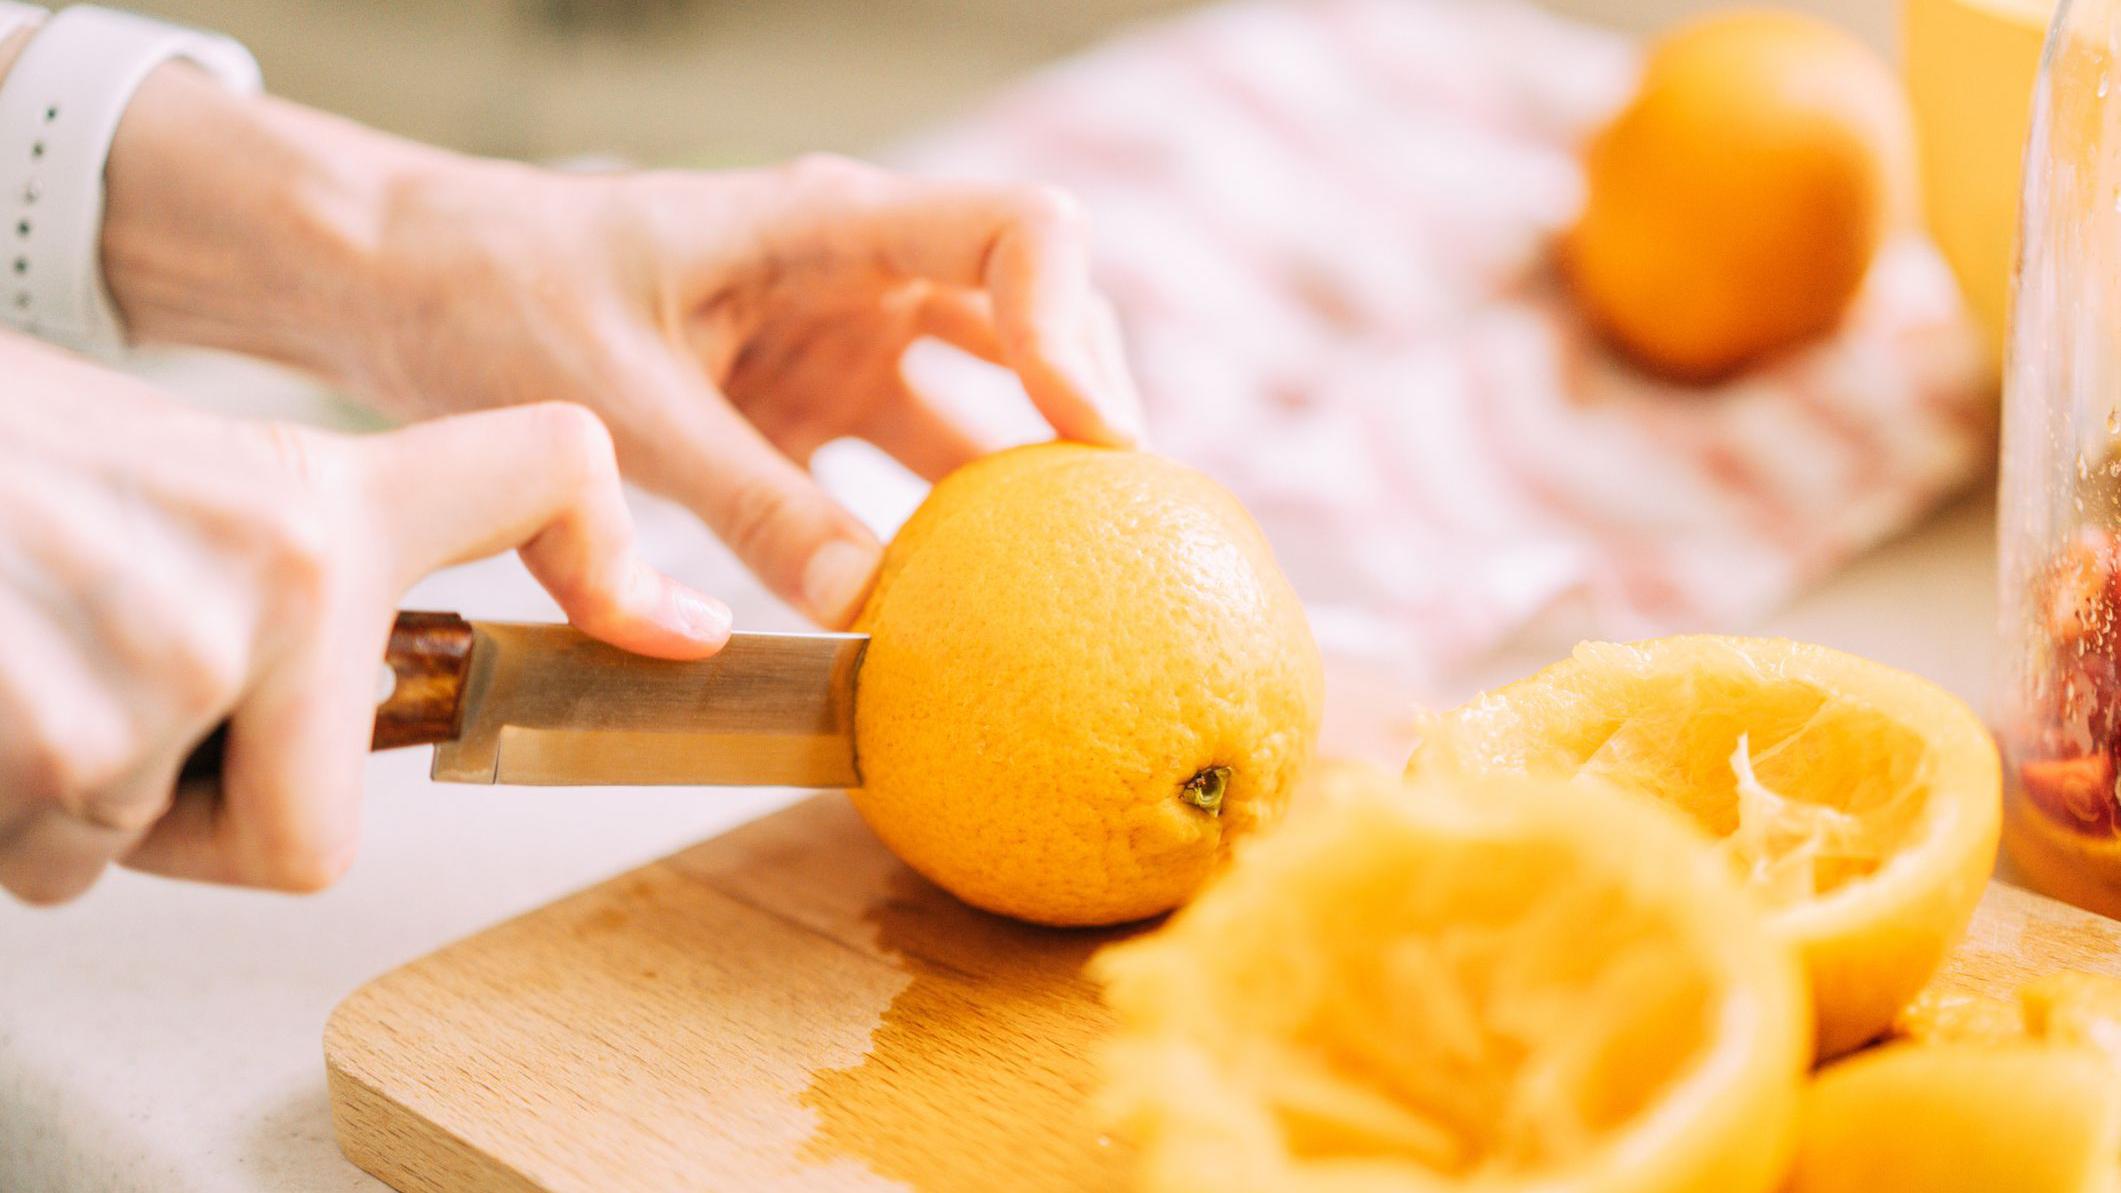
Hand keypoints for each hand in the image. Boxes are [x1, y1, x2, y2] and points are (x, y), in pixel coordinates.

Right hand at [0, 335, 725, 903]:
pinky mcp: (50, 730)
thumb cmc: (8, 464)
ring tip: (17, 654)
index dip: (615, 551)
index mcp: (325, 500)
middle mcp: (282, 572)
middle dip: (200, 820)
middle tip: (113, 707)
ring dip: (69, 799)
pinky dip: (0, 812)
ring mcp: (170, 657)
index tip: (671, 631)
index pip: (545, 472)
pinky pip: (52, 862)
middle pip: (305, 837)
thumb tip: (376, 686)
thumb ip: (298, 570)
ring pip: (146, 847)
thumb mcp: (182, 474)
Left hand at [99, 69, 1142, 627]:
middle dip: (1085, 409)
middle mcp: (859, 275)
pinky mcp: (805, 407)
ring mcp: (839, 342)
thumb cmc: (498, 294)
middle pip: (1034, 317)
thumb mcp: (621, 404)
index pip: (1018, 232)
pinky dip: (941, 526)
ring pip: (983, 398)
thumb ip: (745, 500)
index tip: (1089, 438)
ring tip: (1072, 580)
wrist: (408, 286)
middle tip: (1118, 530)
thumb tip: (862, 608)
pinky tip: (962, 603)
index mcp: (828, 225)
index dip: (1077, 327)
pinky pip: (904, 465)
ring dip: (1025, 479)